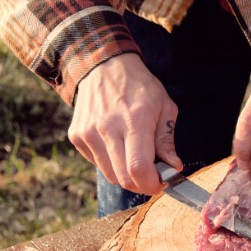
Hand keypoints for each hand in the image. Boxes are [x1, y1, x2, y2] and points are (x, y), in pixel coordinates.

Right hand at [68, 53, 179, 194]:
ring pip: (109, 175)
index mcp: (134, 120)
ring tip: (136, 158)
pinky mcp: (76, 136)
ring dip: (126, 176)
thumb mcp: (164, 106)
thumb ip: (166, 140)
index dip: (152, 183)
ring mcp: (88, 133)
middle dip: (141, 184)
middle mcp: (107, 128)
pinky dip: (111, 164)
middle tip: (152, 175)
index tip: (162, 181)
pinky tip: (118, 146)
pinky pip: (97, 164)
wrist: (103, 67)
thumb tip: (173, 167)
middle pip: (123, 178)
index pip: (138, 168)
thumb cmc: (139, 87)